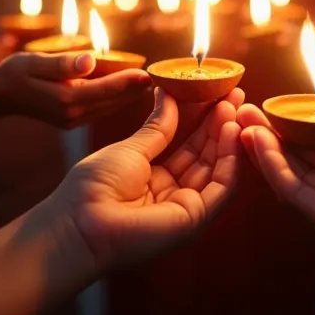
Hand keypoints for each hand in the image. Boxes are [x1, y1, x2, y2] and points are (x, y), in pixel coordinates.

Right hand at [0, 52, 153, 127]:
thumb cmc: (14, 72)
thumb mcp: (33, 62)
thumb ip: (62, 63)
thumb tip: (90, 60)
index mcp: (66, 99)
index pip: (105, 90)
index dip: (129, 81)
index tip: (150, 73)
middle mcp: (73, 113)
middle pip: (113, 101)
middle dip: (136, 90)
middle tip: (162, 77)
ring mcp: (74, 120)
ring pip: (110, 107)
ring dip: (130, 96)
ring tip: (152, 83)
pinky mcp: (73, 120)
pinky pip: (102, 109)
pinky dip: (117, 99)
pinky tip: (130, 90)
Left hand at [37, 87, 243, 271]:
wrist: (79, 222)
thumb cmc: (95, 187)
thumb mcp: (131, 149)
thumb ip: (158, 127)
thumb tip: (168, 95)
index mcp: (154, 178)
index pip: (188, 145)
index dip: (203, 118)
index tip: (216, 92)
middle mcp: (173, 193)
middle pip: (206, 155)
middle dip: (221, 124)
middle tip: (235, 93)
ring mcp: (185, 207)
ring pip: (217, 169)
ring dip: (228, 137)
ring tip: (235, 104)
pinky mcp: (194, 218)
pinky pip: (221, 187)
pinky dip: (230, 159)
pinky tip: (233, 131)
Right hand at [237, 111, 314, 271]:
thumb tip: (306, 140)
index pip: (309, 171)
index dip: (283, 144)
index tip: (260, 117)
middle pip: (294, 181)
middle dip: (265, 148)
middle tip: (238, 117)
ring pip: (293, 190)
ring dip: (265, 156)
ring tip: (243, 125)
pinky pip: (305, 198)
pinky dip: (281, 170)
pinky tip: (265, 145)